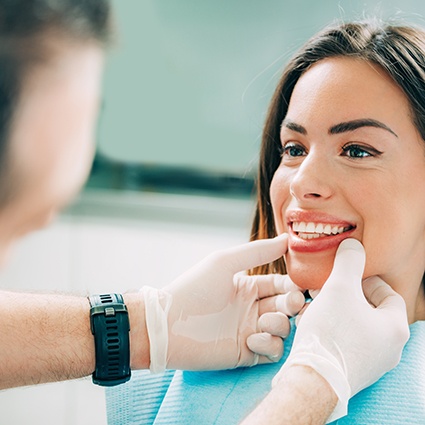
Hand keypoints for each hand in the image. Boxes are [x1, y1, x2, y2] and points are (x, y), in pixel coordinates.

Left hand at [142, 234, 304, 371]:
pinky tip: (252, 339)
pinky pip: (272, 350)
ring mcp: (249, 331)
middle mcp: (251, 309)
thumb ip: (257, 251)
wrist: (168, 324)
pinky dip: (269, 345)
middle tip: (294, 302)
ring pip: (283, 328)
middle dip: (294, 304)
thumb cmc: (194, 288)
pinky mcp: (245, 353)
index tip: (302, 286)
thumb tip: (287, 239)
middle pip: (286, 306)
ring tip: (264, 322)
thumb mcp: (225, 262)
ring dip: (280, 324)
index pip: (280, 285)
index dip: (293, 285)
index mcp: (247, 287)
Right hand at [273, 238, 409, 421]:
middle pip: (370, 310)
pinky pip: (345, 342)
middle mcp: (389, 348)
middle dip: (346, 295)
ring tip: (315, 303)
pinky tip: (311, 323)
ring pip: (355, 325)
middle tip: (328, 287)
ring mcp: (372, 363)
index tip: (348, 276)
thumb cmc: (332, 333)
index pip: (389, 294)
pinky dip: (331, 328)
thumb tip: (353, 244)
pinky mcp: (353, 371)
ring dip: (336, 310)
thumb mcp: (339, 288)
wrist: (313, 378)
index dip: (367, 280)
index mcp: (395, 328)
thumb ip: (349, 262)